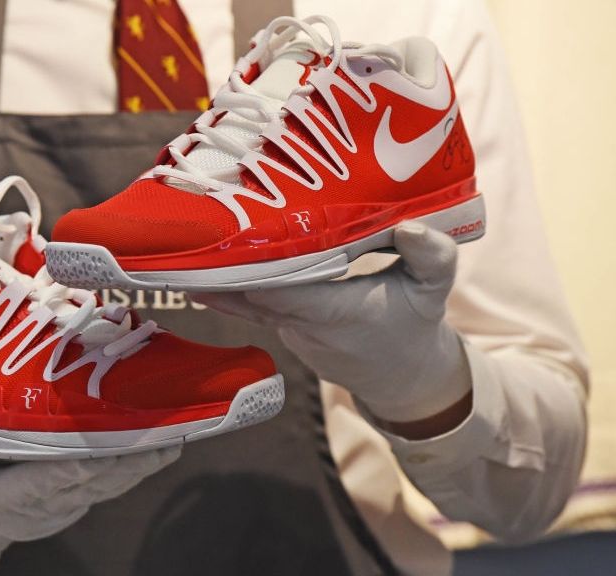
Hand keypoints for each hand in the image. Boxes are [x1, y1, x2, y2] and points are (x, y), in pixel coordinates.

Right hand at [0, 436, 180, 563]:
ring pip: (108, 482)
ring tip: (176, 432)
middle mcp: (40, 506)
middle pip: (91, 480)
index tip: (107, 449)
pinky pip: (109, 479)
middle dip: (129, 458)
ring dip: (142, 460)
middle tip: (164, 432)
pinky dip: (136, 460)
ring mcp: (62, 504)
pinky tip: (162, 439)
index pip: (44, 481)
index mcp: (0, 500)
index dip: (76, 465)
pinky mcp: (74, 497)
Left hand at [196, 221, 471, 425]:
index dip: (257, 268)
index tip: (233, 237)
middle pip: (253, 291)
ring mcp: (285, 327)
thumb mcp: (433, 291)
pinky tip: (190, 263)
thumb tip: (412, 226)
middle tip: (194, 223)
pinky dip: (221, 283)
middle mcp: (302, 323)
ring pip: (242, 298)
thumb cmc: (413, 326)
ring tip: (182, 238)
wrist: (399, 376)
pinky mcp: (277, 324)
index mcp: (336, 312)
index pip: (286, 290)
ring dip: (214, 271)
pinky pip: (245, 302)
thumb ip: (432, 258)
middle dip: (225, 260)